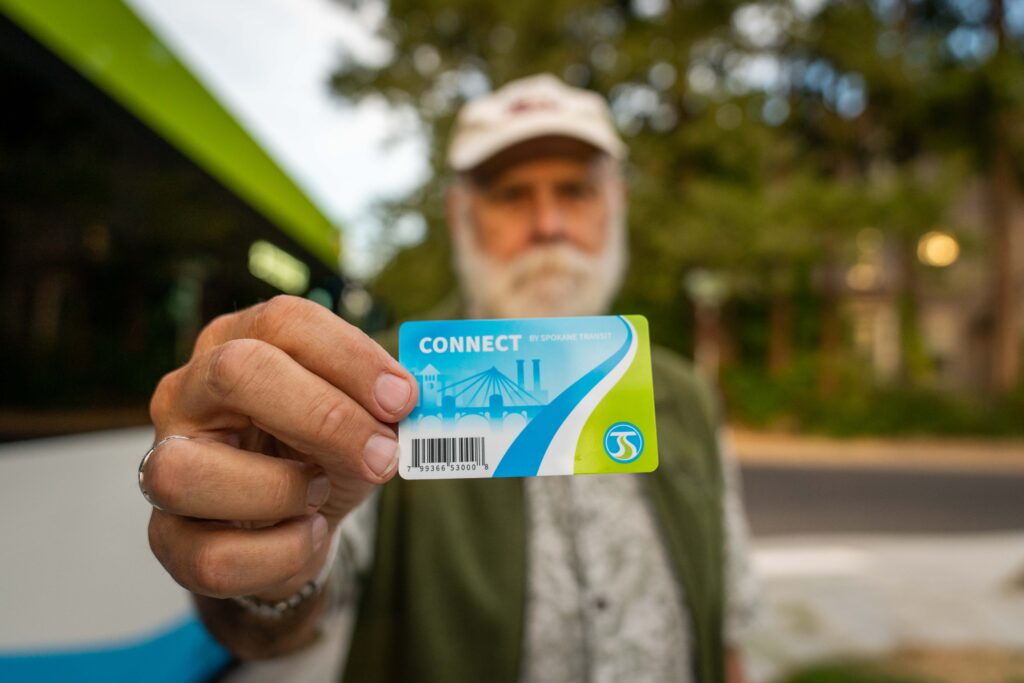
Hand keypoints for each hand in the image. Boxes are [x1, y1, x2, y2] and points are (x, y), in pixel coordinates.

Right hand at [144, 296, 416, 601]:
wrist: (293, 522)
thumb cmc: (323, 451)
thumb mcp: (360, 418)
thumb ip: (384, 406)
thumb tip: (418, 404)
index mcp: (236, 342)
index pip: (284, 322)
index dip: (350, 357)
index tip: (404, 399)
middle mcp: (187, 392)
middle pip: (236, 372)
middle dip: (325, 417)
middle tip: (383, 454)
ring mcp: (162, 463)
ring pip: (190, 472)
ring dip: (283, 490)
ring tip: (321, 495)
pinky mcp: (167, 538)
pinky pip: (213, 555)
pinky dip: (281, 553)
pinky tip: (307, 534)